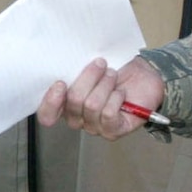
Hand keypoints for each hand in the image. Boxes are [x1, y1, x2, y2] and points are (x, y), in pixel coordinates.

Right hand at [36, 56, 164, 139]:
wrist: (145, 76)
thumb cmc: (116, 70)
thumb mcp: (92, 66)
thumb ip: (74, 69)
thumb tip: (65, 61)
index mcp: (65, 104)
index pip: (47, 114)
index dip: (50, 102)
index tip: (60, 82)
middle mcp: (77, 119)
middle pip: (73, 102)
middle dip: (89, 78)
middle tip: (101, 65)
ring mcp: (95, 127)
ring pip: (91, 106)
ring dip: (105, 85)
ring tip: (113, 75)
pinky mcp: (113, 131)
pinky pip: (108, 114)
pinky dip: (116, 98)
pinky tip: (121, 93)